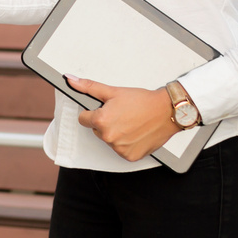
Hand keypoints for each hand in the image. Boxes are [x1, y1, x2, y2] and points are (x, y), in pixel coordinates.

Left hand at [67, 76, 182, 161]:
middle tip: (122, 114)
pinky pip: (121, 150)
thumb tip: (70, 81)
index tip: (105, 109)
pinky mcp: (130, 156)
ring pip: (109, 140)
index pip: (83, 119)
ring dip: (116, 133)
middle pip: (97, 130)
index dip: (93, 112)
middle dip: (105, 122)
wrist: (167, 111)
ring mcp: (119, 149)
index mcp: (101, 121)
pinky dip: (127, 143)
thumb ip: (89, 87)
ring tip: (131, 122)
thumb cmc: (142, 101)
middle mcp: (108, 137)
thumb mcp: (113, 91)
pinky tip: (136, 133)